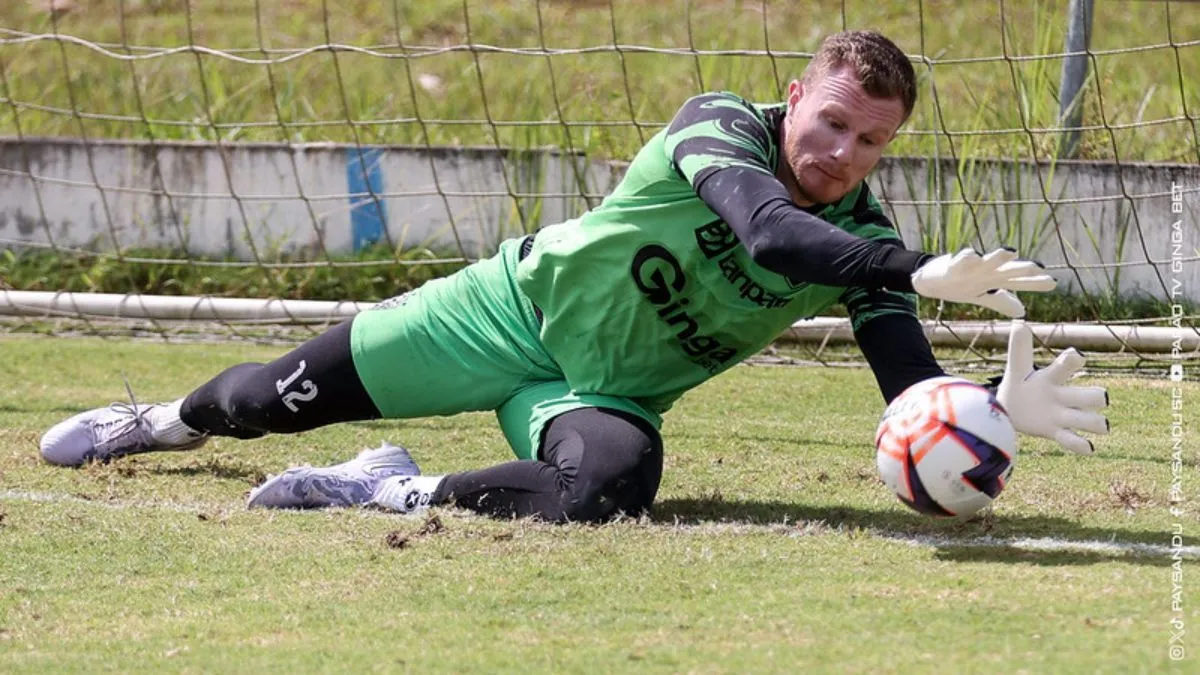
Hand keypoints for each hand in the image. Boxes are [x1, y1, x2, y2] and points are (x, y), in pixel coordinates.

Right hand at [911, 248, 1056, 316]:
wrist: (931, 278)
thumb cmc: (959, 284)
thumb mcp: (982, 297)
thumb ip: (1002, 302)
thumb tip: (1023, 312)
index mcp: (993, 280)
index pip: (1018, 281)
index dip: (1034, 282)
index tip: (1053, 283)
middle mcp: (986, 271)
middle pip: (1007, 270)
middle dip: (1022, 269)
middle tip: (1039, 267)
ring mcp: (970, 267)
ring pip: (986, 261)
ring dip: (998, 256)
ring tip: (1011, 252)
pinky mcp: (952, 265)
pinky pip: (960, 260)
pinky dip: (966, 257)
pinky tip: (973, 256)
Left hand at [997, 320, 1109, 454]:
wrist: (1011, 410)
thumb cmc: (1020, 386)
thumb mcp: (1017, 368)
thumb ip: (1019, 349)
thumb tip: (1020, 323)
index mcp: (1052, 378)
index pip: (1067, 366)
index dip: (1073, 360)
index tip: (1076, 356)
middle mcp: (1063, 396)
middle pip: (1090, 396)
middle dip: (1097, 396)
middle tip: (1099, 398)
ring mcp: (1062, 416)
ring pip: (1089, 419)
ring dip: (1095, 422)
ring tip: (1100, 425)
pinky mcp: (1056, 432)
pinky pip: (1072, 441)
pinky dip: (1080, 445)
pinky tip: (1088, 447)